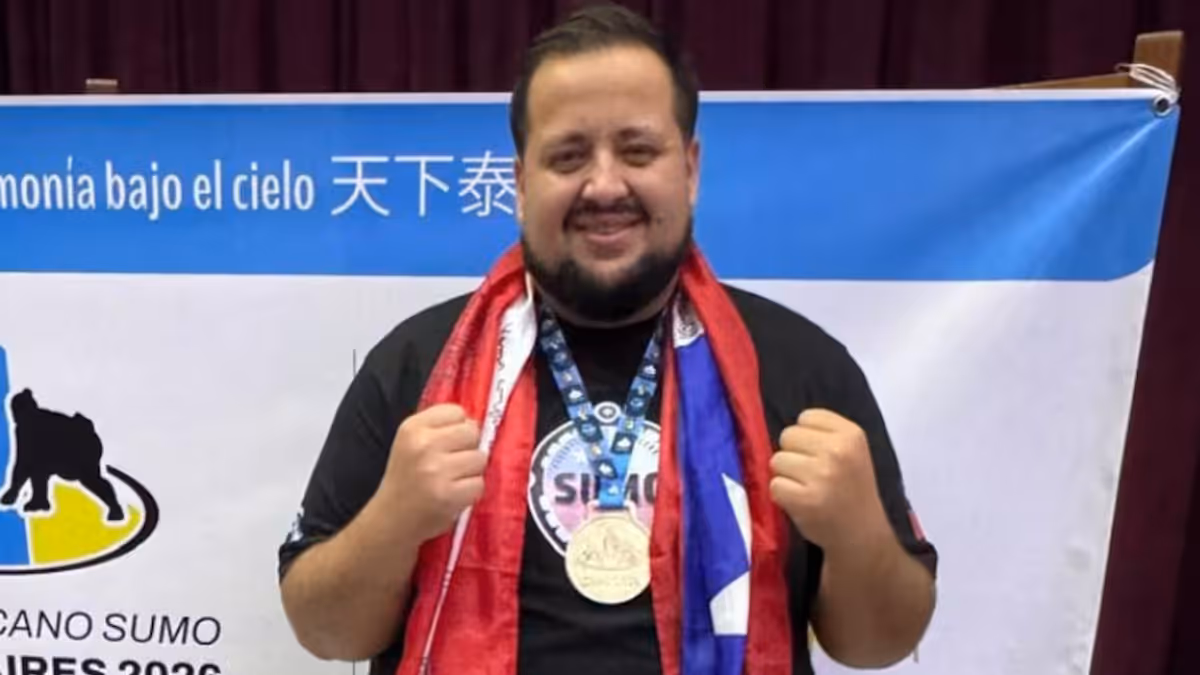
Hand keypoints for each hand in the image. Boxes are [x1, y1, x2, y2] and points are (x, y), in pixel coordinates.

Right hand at [379, 404, 486, 542]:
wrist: (391, 520)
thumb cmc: (406, 478)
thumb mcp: (410, 443)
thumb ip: (439, 427)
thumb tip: (474, 422)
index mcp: (412, 428)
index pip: (456, 412)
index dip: (458, 427)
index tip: (448, 442)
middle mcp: (423, 445)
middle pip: (472, 432)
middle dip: (468, 447)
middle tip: (453, 463)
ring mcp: (437, 470)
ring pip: (480, 458)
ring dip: (471, 471)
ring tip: (452, 479)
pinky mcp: (449, 495)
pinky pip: (479, 483)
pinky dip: (470, 491)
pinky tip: (454, 494)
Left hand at [769, 409, 890, 555]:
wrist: (862, 535)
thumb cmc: (852, 490)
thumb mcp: (853, 452)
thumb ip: (825, 433)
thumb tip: (787, 427)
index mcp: (852, 435)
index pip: (806, 417)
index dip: (807, 436)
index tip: (821, 455)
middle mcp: (838, 451)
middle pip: (787, 435)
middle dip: (794, 454)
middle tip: (812, 475)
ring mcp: (821, 476)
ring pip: (777, 460)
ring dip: (787, 476)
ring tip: (807, 489)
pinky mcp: (804, 499)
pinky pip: (774, 485)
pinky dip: (782, 495)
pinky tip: (801, 502)